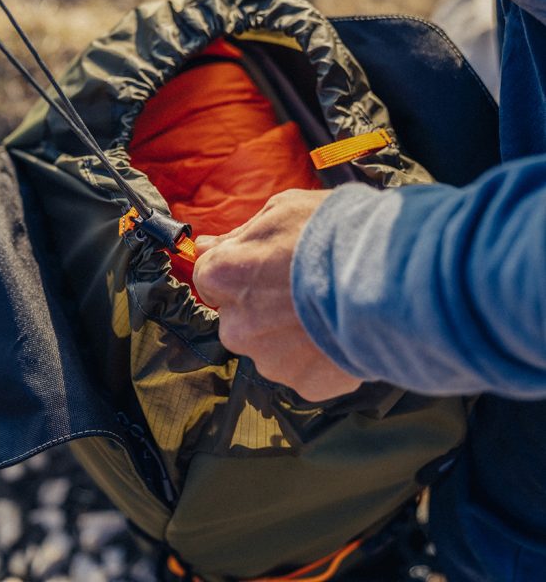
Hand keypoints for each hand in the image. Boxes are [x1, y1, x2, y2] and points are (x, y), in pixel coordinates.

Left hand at [193, 189, 362, 401]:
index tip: (265, 263)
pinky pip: (303, 370)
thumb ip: (238, 235)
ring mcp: (270, 360)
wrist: (390, 274)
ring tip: (326, 308)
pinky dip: (317, 356)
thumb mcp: (281, 211)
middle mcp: (236, 326)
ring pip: (269, 347)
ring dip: (288, 333)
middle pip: (238, 317)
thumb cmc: (332, 232)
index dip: (239, 268)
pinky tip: (339, 331)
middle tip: (299, 287)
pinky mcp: (304, 384)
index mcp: (224, 277)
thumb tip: (206, 246)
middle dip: (260, 305)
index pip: (209, 278)